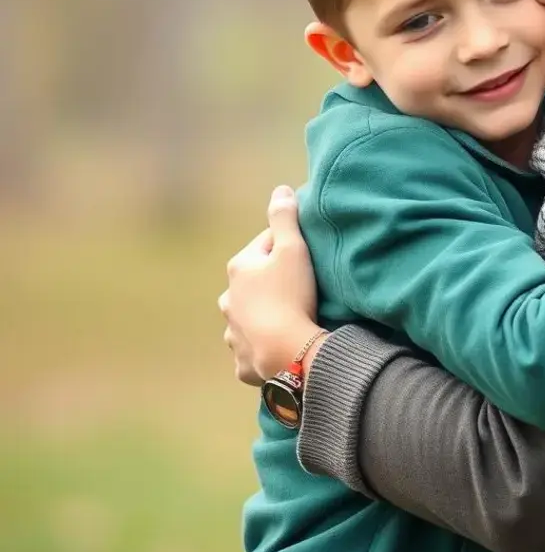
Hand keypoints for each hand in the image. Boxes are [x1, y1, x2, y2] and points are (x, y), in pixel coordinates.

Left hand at [219, 185, 322, 382]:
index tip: (308, 253)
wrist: (287, 352)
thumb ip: (284, 217)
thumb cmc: (292, 295)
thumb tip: (280, 189)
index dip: (289, 245)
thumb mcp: (293, 248)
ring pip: (248, 317)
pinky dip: (263, 346)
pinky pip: (252, 348)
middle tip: (301, 286)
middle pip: (254, 282)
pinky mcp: (242, 362)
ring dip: (263, 315)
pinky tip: (279, 346)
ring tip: (288, 318)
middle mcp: (229, 299)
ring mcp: (233, 332)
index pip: (266, 244)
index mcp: (239, 268)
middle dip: (272, 281)